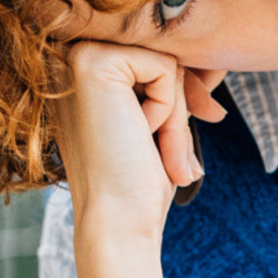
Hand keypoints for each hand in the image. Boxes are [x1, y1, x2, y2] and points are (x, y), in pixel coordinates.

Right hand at [52, 40, 226, 242]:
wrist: (118, 223)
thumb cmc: (137, 185)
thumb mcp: (156, 122)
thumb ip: (166, 83)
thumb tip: (207, 60)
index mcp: (80, 72)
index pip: (152, 60)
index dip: (176, 102)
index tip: (175, 148)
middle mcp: (70, 56)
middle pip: (161, 55)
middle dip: (179, 109)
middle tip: (171, 160)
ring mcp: (75, 54)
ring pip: (166, 61)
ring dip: (175, 116)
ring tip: (154, 153)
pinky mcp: (91, 62)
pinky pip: (166, 68)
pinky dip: (170, 112)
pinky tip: (142, 138)